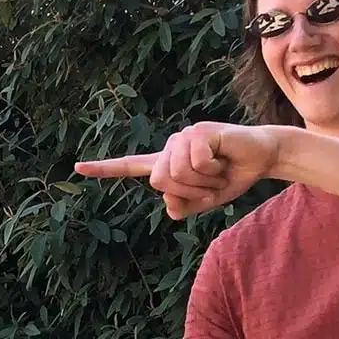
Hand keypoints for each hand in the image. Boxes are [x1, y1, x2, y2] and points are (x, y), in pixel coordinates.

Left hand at [76, 122, 284, 218]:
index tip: (78, 168)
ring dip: (204, 182)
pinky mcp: (198, 131)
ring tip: (219, 170)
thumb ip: (183, 206)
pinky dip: (213, 169)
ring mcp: (182, 137)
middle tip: (211, 183)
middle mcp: (170, 148)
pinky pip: (195, 162)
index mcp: (166, 164)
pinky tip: (223, 157)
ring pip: (177, 173)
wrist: (261, 158)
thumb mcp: (205, 201)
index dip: (104, 169)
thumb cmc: (232, 177)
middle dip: (188, 192)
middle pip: (159, 181)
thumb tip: (168, 203)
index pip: (130, 166)